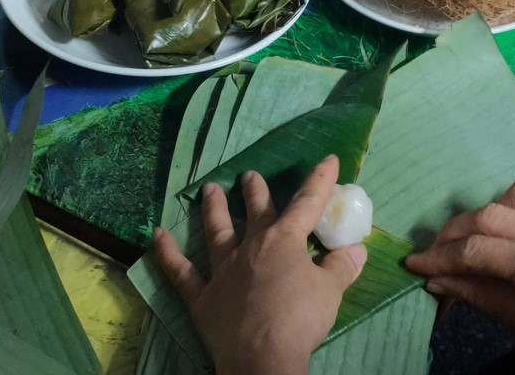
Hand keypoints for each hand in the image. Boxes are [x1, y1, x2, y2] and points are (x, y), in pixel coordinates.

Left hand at [154, 155, 367, 374]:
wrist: (263, 357)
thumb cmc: (300, 319)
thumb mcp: (330, 292)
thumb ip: (341, 267)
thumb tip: (356, 250)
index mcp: (284, 241)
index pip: (307, 203)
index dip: (320, 180)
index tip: (329, 159)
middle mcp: (251, 247)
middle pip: (255, 212)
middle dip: (254, 191)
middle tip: (249, 175)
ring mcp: (223, 269)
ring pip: (216, 231)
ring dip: (213, 209)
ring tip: (209, 189)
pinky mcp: (202, 295)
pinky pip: (180, 271)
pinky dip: (167, 253)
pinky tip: (157, 235)